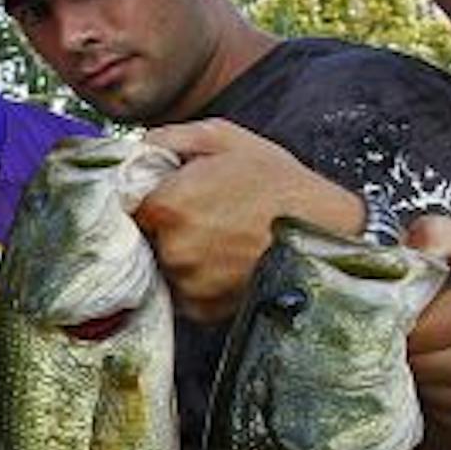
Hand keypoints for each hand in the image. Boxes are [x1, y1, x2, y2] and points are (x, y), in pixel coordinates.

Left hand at [136, 119, 360, 321]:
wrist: (326, 229)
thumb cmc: (277, 180)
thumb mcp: (223, 138)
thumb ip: (167, 138)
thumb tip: (131, 151)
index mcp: (168, 206)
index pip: (123, 207)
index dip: (139, 200)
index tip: (155, 195)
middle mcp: (172, 251)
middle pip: (140, 239)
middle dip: (159, 227)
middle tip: (197, 214)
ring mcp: (189, 285)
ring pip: (162, 267)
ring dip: (177, 254)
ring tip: (216, 236)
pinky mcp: (205, 311)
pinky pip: (183, 293)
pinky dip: (195, 279)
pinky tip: (224, 260)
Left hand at [406, 215, 450, 448]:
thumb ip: (450, 236)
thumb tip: (398, 249)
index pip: (415, 320)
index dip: (405, 312)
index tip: (414, 306)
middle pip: (416, 358)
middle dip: (415, 342)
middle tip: (437, 328)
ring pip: (426, 391)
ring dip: (429, 372)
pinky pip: (449, 418)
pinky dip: (450, 398)